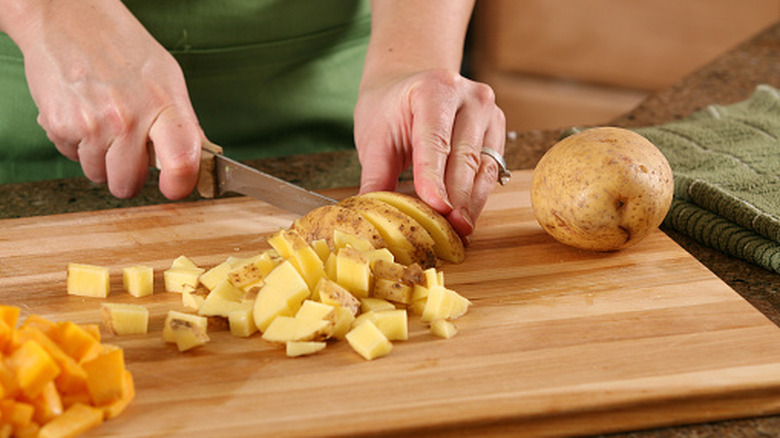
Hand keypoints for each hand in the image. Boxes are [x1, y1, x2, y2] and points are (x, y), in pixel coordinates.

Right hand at [10, 0, 202, 198]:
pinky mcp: (60, 126)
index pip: (181, 162)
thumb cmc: (122, 47)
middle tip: (128, 151)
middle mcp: (128, 119)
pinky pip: (72, 158)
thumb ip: (182, 122)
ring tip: (103, 124)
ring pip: (98, 175)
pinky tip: (83, 115)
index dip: (180, 185)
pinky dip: (76, 144)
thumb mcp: (166, 77)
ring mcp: (91, 125)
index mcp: (163, 106)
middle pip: (129, 184)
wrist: (67, 18)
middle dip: (129, 175)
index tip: (175, 188)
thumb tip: (199, 157)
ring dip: (100, 159)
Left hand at [354, 69, 505, 237]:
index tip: (436, 210)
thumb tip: (371, 213)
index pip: (436, 142)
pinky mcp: (497, 130)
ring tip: (456, 230)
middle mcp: (470, 97)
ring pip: (483, 168)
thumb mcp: (374, 138)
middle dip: (456, 199)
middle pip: (465, 158)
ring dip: (470, 203)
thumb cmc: (388, 110)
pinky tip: (463, 215)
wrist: (407, 84)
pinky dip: (476, 196)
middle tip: (448, 232)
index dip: (436, 180)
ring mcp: (489, 112)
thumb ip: (376, 176)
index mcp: (435, 89)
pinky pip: (490, 170)